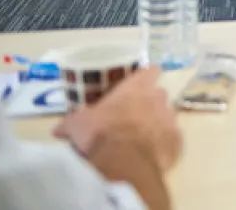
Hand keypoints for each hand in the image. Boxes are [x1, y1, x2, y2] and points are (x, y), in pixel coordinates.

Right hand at [54, 67, 182, 171]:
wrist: (123, 164)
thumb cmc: (100, 134)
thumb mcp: (77, 124)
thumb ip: (71, 122)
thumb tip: (58, 129)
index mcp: (137, 88)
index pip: (150, 71)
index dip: (145, 76)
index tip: (139, 81)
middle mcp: (159, 100)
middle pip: (158, 95)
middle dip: (148, 103)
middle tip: (131, 117)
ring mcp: (171, 121)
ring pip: (167, 117)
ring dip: (156, 125)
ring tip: (139, 139)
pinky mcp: (177, 143)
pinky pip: (172, 141)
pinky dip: (163, 146)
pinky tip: (150, 155)